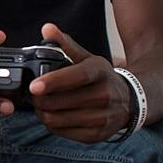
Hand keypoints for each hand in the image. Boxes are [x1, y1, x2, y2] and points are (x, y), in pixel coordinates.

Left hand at [28, 22, 132, 142]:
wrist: (130, 101)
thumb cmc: (101, 78)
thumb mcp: (87, 58)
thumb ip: (65, 44)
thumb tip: (47, 28)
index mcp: (100, 72)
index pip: (75, 76)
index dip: (53, 81)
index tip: (33, 86)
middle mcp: (104, 95)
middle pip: (60, 102)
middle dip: (38, 100)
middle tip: (32, 95)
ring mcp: (102, 117)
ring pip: (58, 119)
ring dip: (42, 113)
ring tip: (39, 106)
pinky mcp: (97, 135)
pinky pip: (63, 132)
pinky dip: (52, 125)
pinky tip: (52, 116)